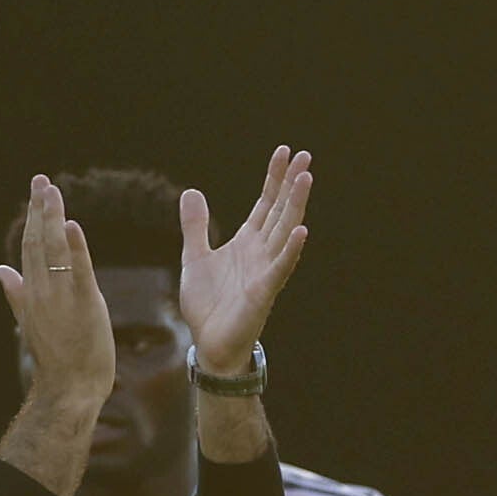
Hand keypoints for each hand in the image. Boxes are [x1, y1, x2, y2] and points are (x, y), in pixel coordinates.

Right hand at [0, 174, 117, 419]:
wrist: (69, 389)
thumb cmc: (56, 359)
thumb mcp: (31, 322)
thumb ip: (16, 293)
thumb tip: (0, 270)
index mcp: (31, 294)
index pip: (29, 247)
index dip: (33, 217)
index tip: (36, 191)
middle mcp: (42, 292)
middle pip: (38, 242)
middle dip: (40, 208)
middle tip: (41, 179)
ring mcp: (61, 299)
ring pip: (54, 251)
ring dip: (53, 218)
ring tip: (52, 191)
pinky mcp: (84, 305)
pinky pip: (79, 271)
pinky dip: (75, 248)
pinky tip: (72, 225)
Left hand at [179, 147, 315, 375]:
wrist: (209, 344)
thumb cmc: (208, 305)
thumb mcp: (195, 258)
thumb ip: (195, 227)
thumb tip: (191, 192)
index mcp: (247, 242)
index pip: (265, 203)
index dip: (274, 178)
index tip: (283, 151)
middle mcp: (261, 252)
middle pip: (281, 210)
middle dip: (291, 183)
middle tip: (305, 155)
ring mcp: (266, 270)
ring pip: (285, 232)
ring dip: (296, 206)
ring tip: (306, 178)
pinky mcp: (264, 292)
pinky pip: (280, 268)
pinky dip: (291, 250)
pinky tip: (302, 230)